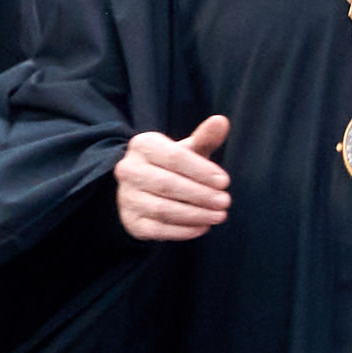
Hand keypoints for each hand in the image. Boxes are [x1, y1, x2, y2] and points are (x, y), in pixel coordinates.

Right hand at [115, 114, 231, 243]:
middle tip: (225, 202)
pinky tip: (203, 227)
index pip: (174, 157)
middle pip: (167, 184)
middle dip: (200, 194)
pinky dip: (183, 231)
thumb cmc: (173, 166)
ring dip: (195, 214)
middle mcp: (128, 170)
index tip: (225, 181)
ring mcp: (126, 197)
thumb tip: (221, 121)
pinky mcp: (131, 222)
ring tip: (219, 216)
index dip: (201, 170)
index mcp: (142, 145)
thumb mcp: (188, 149)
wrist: (145, 188)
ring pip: (163, 209)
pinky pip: (157, 229)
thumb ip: (205, 137)